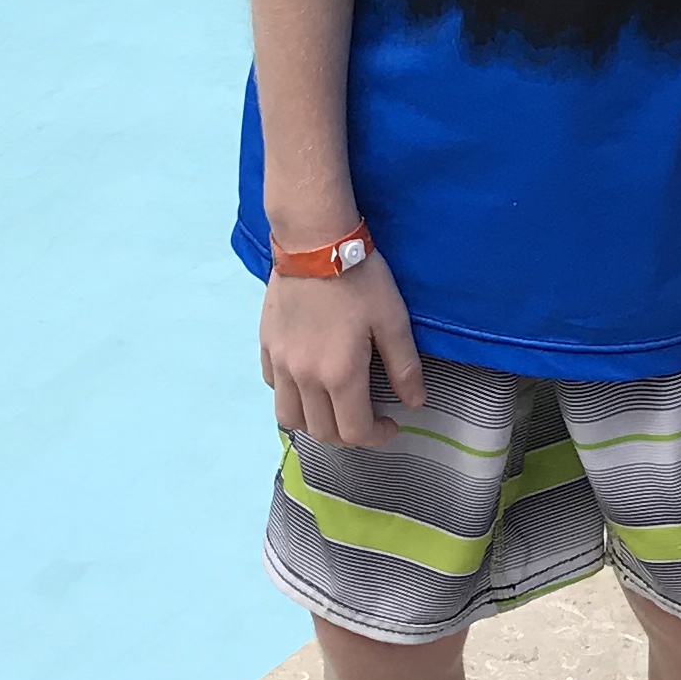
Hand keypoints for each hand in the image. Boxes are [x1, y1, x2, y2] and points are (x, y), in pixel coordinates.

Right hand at [261, 242, 422, 450]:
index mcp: (339, 375)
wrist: (315, 243)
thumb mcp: (393, 320)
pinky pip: (274, 388)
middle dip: (349, 435)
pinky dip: (292, 396)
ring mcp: (280, 363)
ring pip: (289, 417)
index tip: (391, 425)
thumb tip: (414, 404)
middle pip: (321, 431)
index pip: (354, 432)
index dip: (377, 436)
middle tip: (368, 418)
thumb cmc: (361, 279)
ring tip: (335, 407)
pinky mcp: (266, 346)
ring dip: (315, 422)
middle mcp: (304, 377)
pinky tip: (309, 380)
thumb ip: (404, 367)